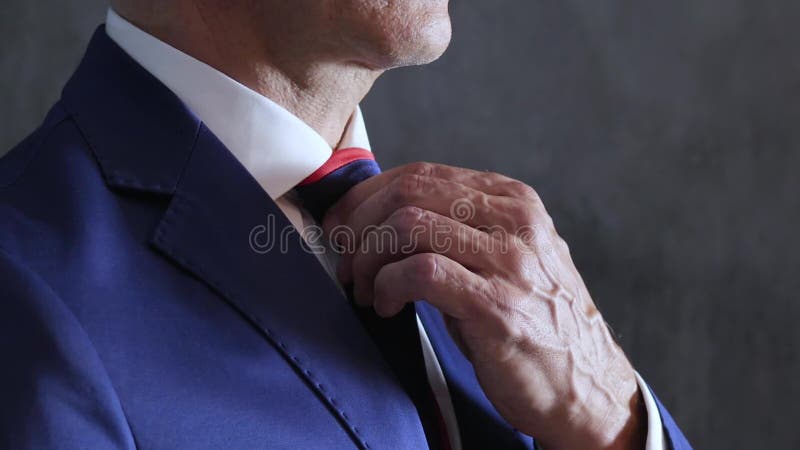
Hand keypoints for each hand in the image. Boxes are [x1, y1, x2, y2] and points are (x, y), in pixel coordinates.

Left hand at [323, 162, 645, 449]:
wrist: (586, 386)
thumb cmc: (534, 322)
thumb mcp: (505, 258)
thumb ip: (458, 229)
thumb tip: (381, 219)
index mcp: (513, 201)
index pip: (423, 174)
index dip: (368, 196)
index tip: (343, 225)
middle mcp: (514, 220)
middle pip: (410, 192)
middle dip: (360, 224)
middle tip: (346, 260)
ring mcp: (510, 261)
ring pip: (409, 225)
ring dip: (369, 259)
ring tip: (365, 289)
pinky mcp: (497, 305)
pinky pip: (420, 272)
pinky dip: (387, 285)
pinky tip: (386, 305)